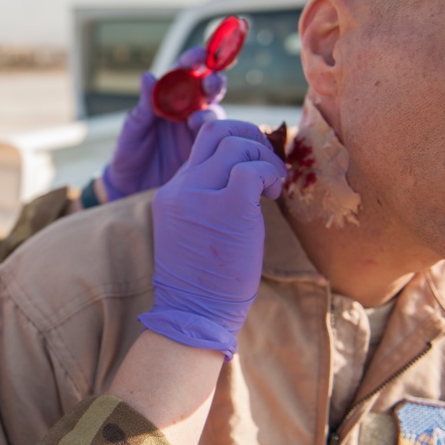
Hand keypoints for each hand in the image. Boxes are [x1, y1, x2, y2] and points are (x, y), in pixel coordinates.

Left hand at [101, 47, 227, 201]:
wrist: (130, 187)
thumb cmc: (128, 152)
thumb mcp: (133, 128)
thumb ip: (143, 106)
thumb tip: (147, 76)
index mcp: (167, 97)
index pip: (183, 73)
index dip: (193, 61)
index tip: (199, 56)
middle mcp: (186, 109)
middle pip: (206, 89)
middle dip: (212, 81)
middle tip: (210, 82)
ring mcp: (197, 129)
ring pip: (214, 111)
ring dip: (211, 110)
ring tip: (197, 119)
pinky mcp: (205, 150)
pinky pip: (217, 138)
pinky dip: (216, 134)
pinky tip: (207, 137)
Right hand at [139, 120, 286, 359]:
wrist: (192, 313)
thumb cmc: (202, 282)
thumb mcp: (193, 230)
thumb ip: (206, 199)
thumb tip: (244, 176)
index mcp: (173, 191)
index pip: (203, 143)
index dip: (236, 145)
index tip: (253, 166)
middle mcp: (182, 187)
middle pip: (217, 131)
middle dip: (251, 137)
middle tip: (267, 163)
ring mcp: (200, 195)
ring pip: (237, 145)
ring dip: (264, 159)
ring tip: (271, 187)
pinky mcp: (227, 207)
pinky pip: (252, 169)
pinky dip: (270, 174)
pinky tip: (271, 195)